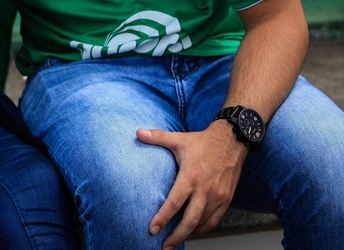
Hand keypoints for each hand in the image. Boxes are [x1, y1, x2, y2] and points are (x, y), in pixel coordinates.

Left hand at [136, 122, 248, 248]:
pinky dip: (203, 229)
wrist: (232, 141)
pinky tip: (193, 231)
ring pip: (202, 223)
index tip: (152, 229)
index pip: (174, 203)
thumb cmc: (203, 141)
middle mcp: (205, 189)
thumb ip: (157, 137)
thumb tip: (137, 132)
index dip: (163, 218)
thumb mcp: (179, 138)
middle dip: (176, 236)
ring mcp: (218, 196)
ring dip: (189, 234)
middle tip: (164, 246)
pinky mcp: (227, 199)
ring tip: (176, 240)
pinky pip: (215, 220)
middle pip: (190, 220)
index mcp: (191, 176)